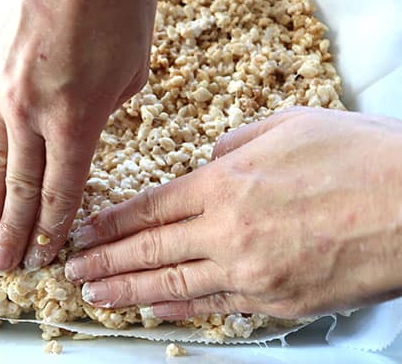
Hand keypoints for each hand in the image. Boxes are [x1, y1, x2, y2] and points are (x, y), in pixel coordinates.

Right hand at [0, 0, 156, 271]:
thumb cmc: (117, 1)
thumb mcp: (132, 70)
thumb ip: (106, 112)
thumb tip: (85, 129)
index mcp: (77, 117)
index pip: (63, 188)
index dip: (54, 227)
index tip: (46, 254)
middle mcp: (33, 112)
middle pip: (22, 186)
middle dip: (15, 231)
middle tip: (4, 266)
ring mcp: (5, 91)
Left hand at [65, 107, 401, 319]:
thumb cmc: (362, 158)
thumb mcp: (288, 126)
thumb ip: (237, 144)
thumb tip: (211, 160)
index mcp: (227, 183)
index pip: (150, 207)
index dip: (112, 222)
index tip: (84, 232)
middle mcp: (229, 232)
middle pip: (151, 249)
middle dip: (106, 261)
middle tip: (73, 269)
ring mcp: (252, 273)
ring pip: (174, 284)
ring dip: (128, 290)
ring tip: (96, 296)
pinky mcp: (278, 302)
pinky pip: (216, 307)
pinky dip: (179, 308)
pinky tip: (154, 309)